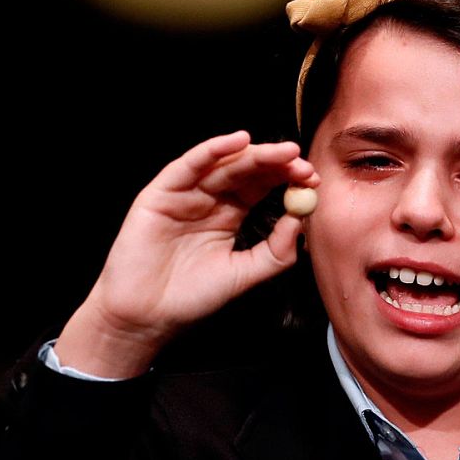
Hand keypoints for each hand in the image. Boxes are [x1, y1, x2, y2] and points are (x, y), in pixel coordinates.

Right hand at [56, 132, 316, 377]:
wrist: (148, 317)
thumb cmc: (191, 298)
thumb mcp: (244, 274)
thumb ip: (275, 251)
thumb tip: (299, 219)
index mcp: (228, 215)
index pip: (261, 186)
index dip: (286, 179)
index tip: (312, 180)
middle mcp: (208, 199)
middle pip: (246, 170)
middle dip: (276, 163)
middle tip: (301, 163)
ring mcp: (184, 194)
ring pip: (222, 164)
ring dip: (254, 154)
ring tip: (283, 153)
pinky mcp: (160, 194)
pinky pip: (188, 166)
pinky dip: (212, 151)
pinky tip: (238, 142)